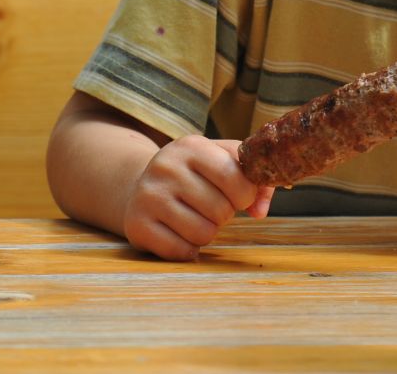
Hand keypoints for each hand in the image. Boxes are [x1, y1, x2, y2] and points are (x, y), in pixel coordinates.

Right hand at [122, 135, 273, 261]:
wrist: (140, 186)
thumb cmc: (193, 175)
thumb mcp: (221, 161)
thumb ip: (253, 178)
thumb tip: (259, 210)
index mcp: (191, 146)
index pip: (234, 176)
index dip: (246, 194)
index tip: (239, 196)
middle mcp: (166, 166)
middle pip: (220, 210)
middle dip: (224, 215)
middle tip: (211, 207)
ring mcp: (148, 195)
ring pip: (202, 233)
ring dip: (207, 233)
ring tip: (195, 218)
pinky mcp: (136, 224)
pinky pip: (181, 250)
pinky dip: (188, 249)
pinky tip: (179, 233)